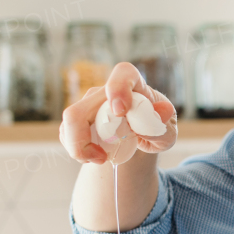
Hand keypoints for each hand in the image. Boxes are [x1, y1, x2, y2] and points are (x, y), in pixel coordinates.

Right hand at [59, 61, 177, 164]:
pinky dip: (77, 150)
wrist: (142, 135)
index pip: (123, 74)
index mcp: (133, 84)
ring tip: (101, 159)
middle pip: (81, 109)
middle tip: (102, 158)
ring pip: (70, 123)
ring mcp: (89, 104)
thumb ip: (163, 123)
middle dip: (83, 138)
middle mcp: (106, 91)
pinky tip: (93, 156)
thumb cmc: (156, 127)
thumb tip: (163, 110)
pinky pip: (66, 133)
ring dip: (79, 148)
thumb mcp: (167, 131)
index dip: (118, 89)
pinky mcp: (78, 118)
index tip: (120, 111)